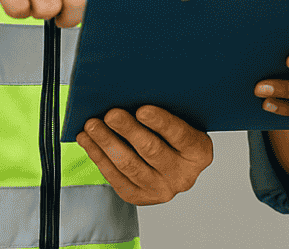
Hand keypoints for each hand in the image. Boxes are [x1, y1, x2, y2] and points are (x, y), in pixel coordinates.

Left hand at [76, 107, 212, 203]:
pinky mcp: (140, 198)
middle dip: (128, 130)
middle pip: (151, 150)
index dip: (160, 122)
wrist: (175, 162)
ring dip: (107, 143)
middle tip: (111, 114)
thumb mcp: (184, 120)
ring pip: (129, 166)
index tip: (141, 109)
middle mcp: (183, 176)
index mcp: (199, 152)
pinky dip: (100, 158)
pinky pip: (116, 178)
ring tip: (92, 126)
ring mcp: (161, 190)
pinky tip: (89, 142)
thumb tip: (138, 89)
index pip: (180, 135)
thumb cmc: (175, 132)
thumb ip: (170, 109)